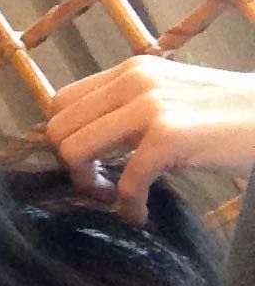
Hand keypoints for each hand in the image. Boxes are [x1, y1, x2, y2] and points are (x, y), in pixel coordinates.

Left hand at [45, 55, 254, 225]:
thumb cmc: (226, 116)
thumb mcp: (169, 98)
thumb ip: (128, 110)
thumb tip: (82, 141)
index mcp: (129, 72)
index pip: (60, 103)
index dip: (64, 139)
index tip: (89, 162)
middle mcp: (133, 81)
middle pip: (58, 130)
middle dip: (70, 166)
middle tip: (98, 185)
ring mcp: (150, 106)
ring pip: (74, 151)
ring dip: (88, 185)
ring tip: (114, 198)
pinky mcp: (170, 136)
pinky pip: (125, 182)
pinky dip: (128, 206)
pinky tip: (141, 214)